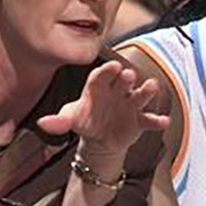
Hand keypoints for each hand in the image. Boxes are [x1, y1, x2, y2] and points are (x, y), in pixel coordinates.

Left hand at [37, 59, 168, 155]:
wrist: (100, 139)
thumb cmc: (86, 120)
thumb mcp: (72, 119)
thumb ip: (59, 121)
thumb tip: (42, 124)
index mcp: (98, 87)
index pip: (101, 76)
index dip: (107, 71)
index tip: (111, 67)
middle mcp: (117, 91)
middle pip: (123, 81)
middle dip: (126, 78)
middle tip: (128, 75)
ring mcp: (130, 104)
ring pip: (140, 95)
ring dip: (146, 91)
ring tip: (151, 87)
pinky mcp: (140, 120)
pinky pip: (150, 119)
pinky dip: (157, 120)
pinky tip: (163, 122)